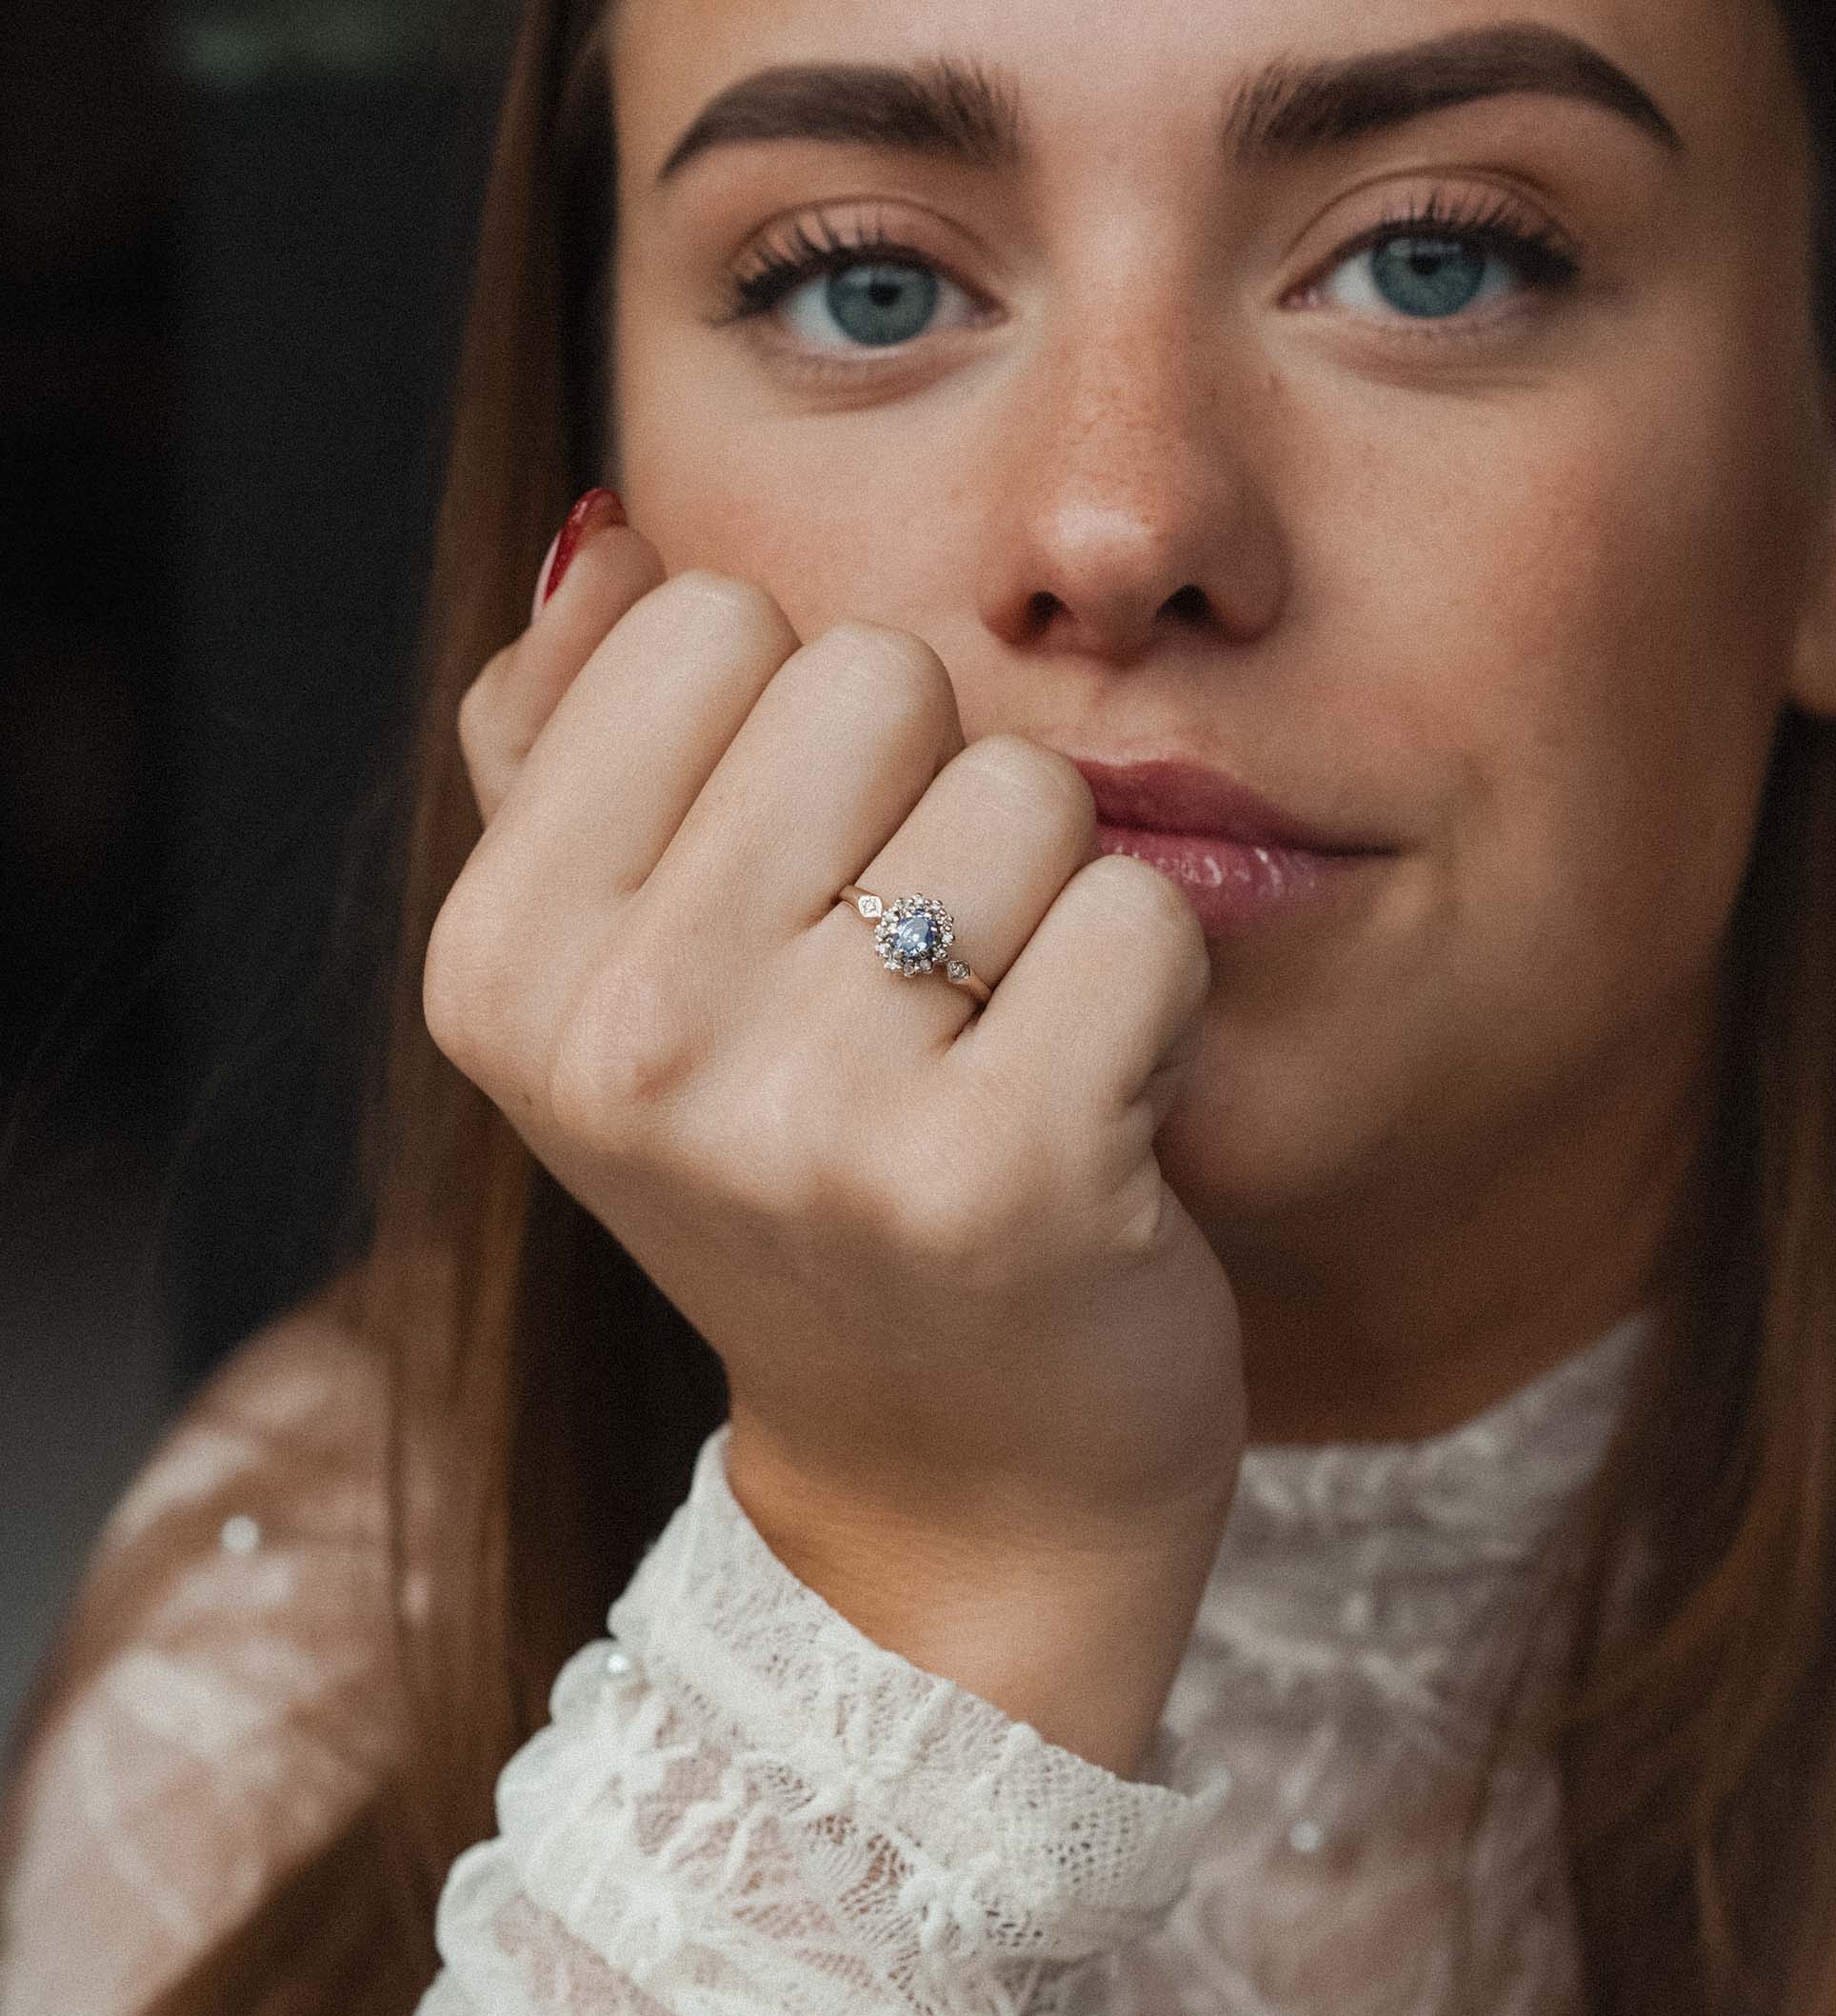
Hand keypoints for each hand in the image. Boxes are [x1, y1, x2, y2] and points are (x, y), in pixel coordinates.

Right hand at [425, 506, 1246, 1773]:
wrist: (950, 1482)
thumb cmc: (803, 1178)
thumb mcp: (626, 977)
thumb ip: (574, 739)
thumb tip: (602, 533)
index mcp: (503, 961)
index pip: (716, 618)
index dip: (805, 735)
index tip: (800, 899)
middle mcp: (624, 1041)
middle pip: (878, 676)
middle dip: (934, 802)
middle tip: (918, 984)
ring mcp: (810, 1121)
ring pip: (1029, 789)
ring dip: (1052, 907)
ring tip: (996, 1052)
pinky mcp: (1006, 1181)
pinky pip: (1145, 919)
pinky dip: (1151, 1003)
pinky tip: (1092, 1117)